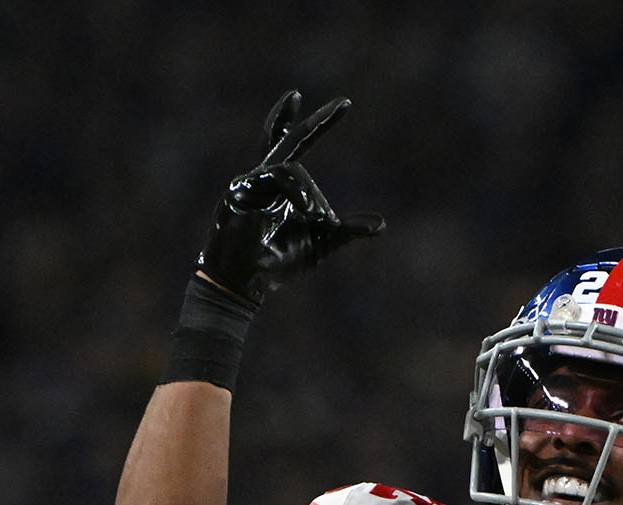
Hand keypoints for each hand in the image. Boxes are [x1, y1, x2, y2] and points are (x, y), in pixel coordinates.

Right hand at [197, 90, 384, 303]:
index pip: (295, 147)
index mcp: (281, 185)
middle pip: (289, 140)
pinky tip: (307, 210)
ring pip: (290, 166)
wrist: (247, 282)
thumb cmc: (278, 261)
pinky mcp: (240, 191)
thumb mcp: (322, 242)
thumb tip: (382, 225)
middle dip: (318, 123)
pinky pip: (275, 177)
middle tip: (345, 104)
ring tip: (319, 217)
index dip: (313, 125)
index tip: (341, 104)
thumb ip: (347, 230)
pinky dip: (297, 191)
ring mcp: (250, 182)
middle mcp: (264, 178)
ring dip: (310, 192)